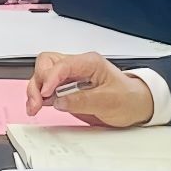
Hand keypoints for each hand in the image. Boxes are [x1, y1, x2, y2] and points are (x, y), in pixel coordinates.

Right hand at [27, 52, 152, 127]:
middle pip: (47, 65)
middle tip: (37, 102)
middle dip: (38, 82)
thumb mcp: (108, 101)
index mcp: (89, 62)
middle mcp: (77, 66)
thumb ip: (82, 100)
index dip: (50, 78)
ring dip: (35, 90)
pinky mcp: (66, 88)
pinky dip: (38, 96)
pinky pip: (46, 87)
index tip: (45, 94)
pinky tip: (37, 106)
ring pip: (42, 74)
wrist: (136, 106)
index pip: (62, 65)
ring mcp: (70, 77)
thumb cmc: (128, 98)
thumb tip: (59, 101)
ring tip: (34, 107)